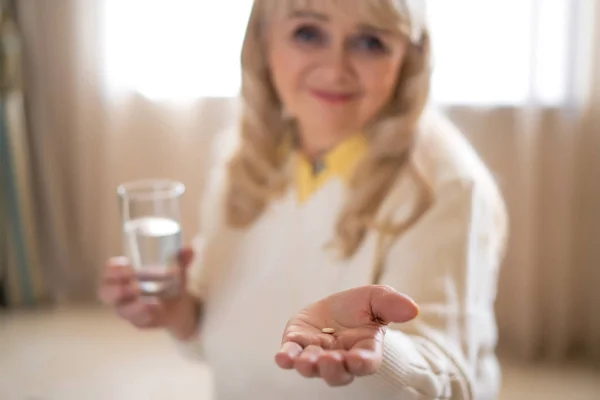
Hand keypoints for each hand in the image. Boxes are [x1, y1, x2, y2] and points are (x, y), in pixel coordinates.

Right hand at [98, 247, 198, 337]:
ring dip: (132, 305)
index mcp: (124, 276)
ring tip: (147, 299)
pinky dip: (146, 315)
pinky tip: (156, 308)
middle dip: (115, 289)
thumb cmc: (170, 281)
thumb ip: (181, 259)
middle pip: (106, 292)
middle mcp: (121, 294)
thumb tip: (188, 249)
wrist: (181, 306)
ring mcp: (128, 310)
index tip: (127, 265)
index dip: (113, 269)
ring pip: (121, 310)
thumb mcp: (176, 268)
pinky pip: (137, 322)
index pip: (109, 272)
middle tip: (134, 285)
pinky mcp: (139, 323)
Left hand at [275, 285, 418, 386]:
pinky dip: (286, 358)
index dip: (361, 363)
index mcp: (364, 350)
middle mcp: (340, 358)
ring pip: (313, 368)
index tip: (356, 359)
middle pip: (338, 373)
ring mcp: (317, 354)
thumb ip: (392, 304)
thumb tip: (413, 309)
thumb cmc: (360, 307)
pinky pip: (290, 356)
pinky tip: (282, 358)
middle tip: (329, 360)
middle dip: (332, 369)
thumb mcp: (377, 298)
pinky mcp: (296, 345)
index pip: (365, 362)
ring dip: (309, 366)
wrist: (335, 307)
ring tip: (305, 362)